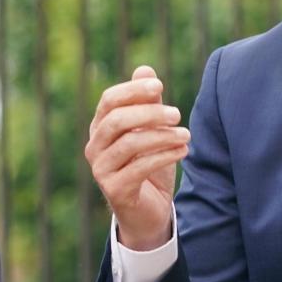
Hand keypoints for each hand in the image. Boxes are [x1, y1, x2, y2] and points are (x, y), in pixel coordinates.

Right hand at [85, 65, 189, 251]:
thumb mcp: (151, 131)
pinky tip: (183, 150)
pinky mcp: (114, 190)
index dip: (133, 90)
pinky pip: (139, 168)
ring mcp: (101, 170)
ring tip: (186, 135)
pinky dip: (164, 156)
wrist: (148, 211)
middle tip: (177, 114)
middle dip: (149, 113)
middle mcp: (95, 147)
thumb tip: (145, 70)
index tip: (159, 86)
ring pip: (129, 143)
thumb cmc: (149, 165)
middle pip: (117, 119)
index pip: (109, 100)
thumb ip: (147, 102)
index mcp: (100, 127)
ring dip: (162, 136)